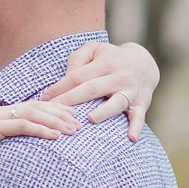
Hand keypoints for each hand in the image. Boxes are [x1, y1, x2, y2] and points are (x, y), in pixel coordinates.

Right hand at [0, 100, 79, 186]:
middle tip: (79, 124)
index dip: (54, 110)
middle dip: (60, 113)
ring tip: (73, 131)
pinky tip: (56, 136)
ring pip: (30, 112)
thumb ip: (9, 147)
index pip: (30, 106)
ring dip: (55, 121)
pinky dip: (41, 129)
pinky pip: (21, 125)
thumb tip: (30, 155)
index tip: (73, 118)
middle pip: (34, 105)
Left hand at [39, 40, 159, 139]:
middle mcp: (119, 76)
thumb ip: (77, 59)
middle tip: (54, 111)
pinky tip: (131, 138)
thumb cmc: (110, 57)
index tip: (43, 99)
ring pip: (116, 102)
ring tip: (90, 119)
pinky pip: (140, 116)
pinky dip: (136, 127)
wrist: (145, 63)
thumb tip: (67, 77)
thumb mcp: (94, 49)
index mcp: (105, 63)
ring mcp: (131, 91)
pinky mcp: (142, 103)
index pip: (78, 76)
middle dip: (71, 100)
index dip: (60, 87)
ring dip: (103, 112)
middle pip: (92, 89)